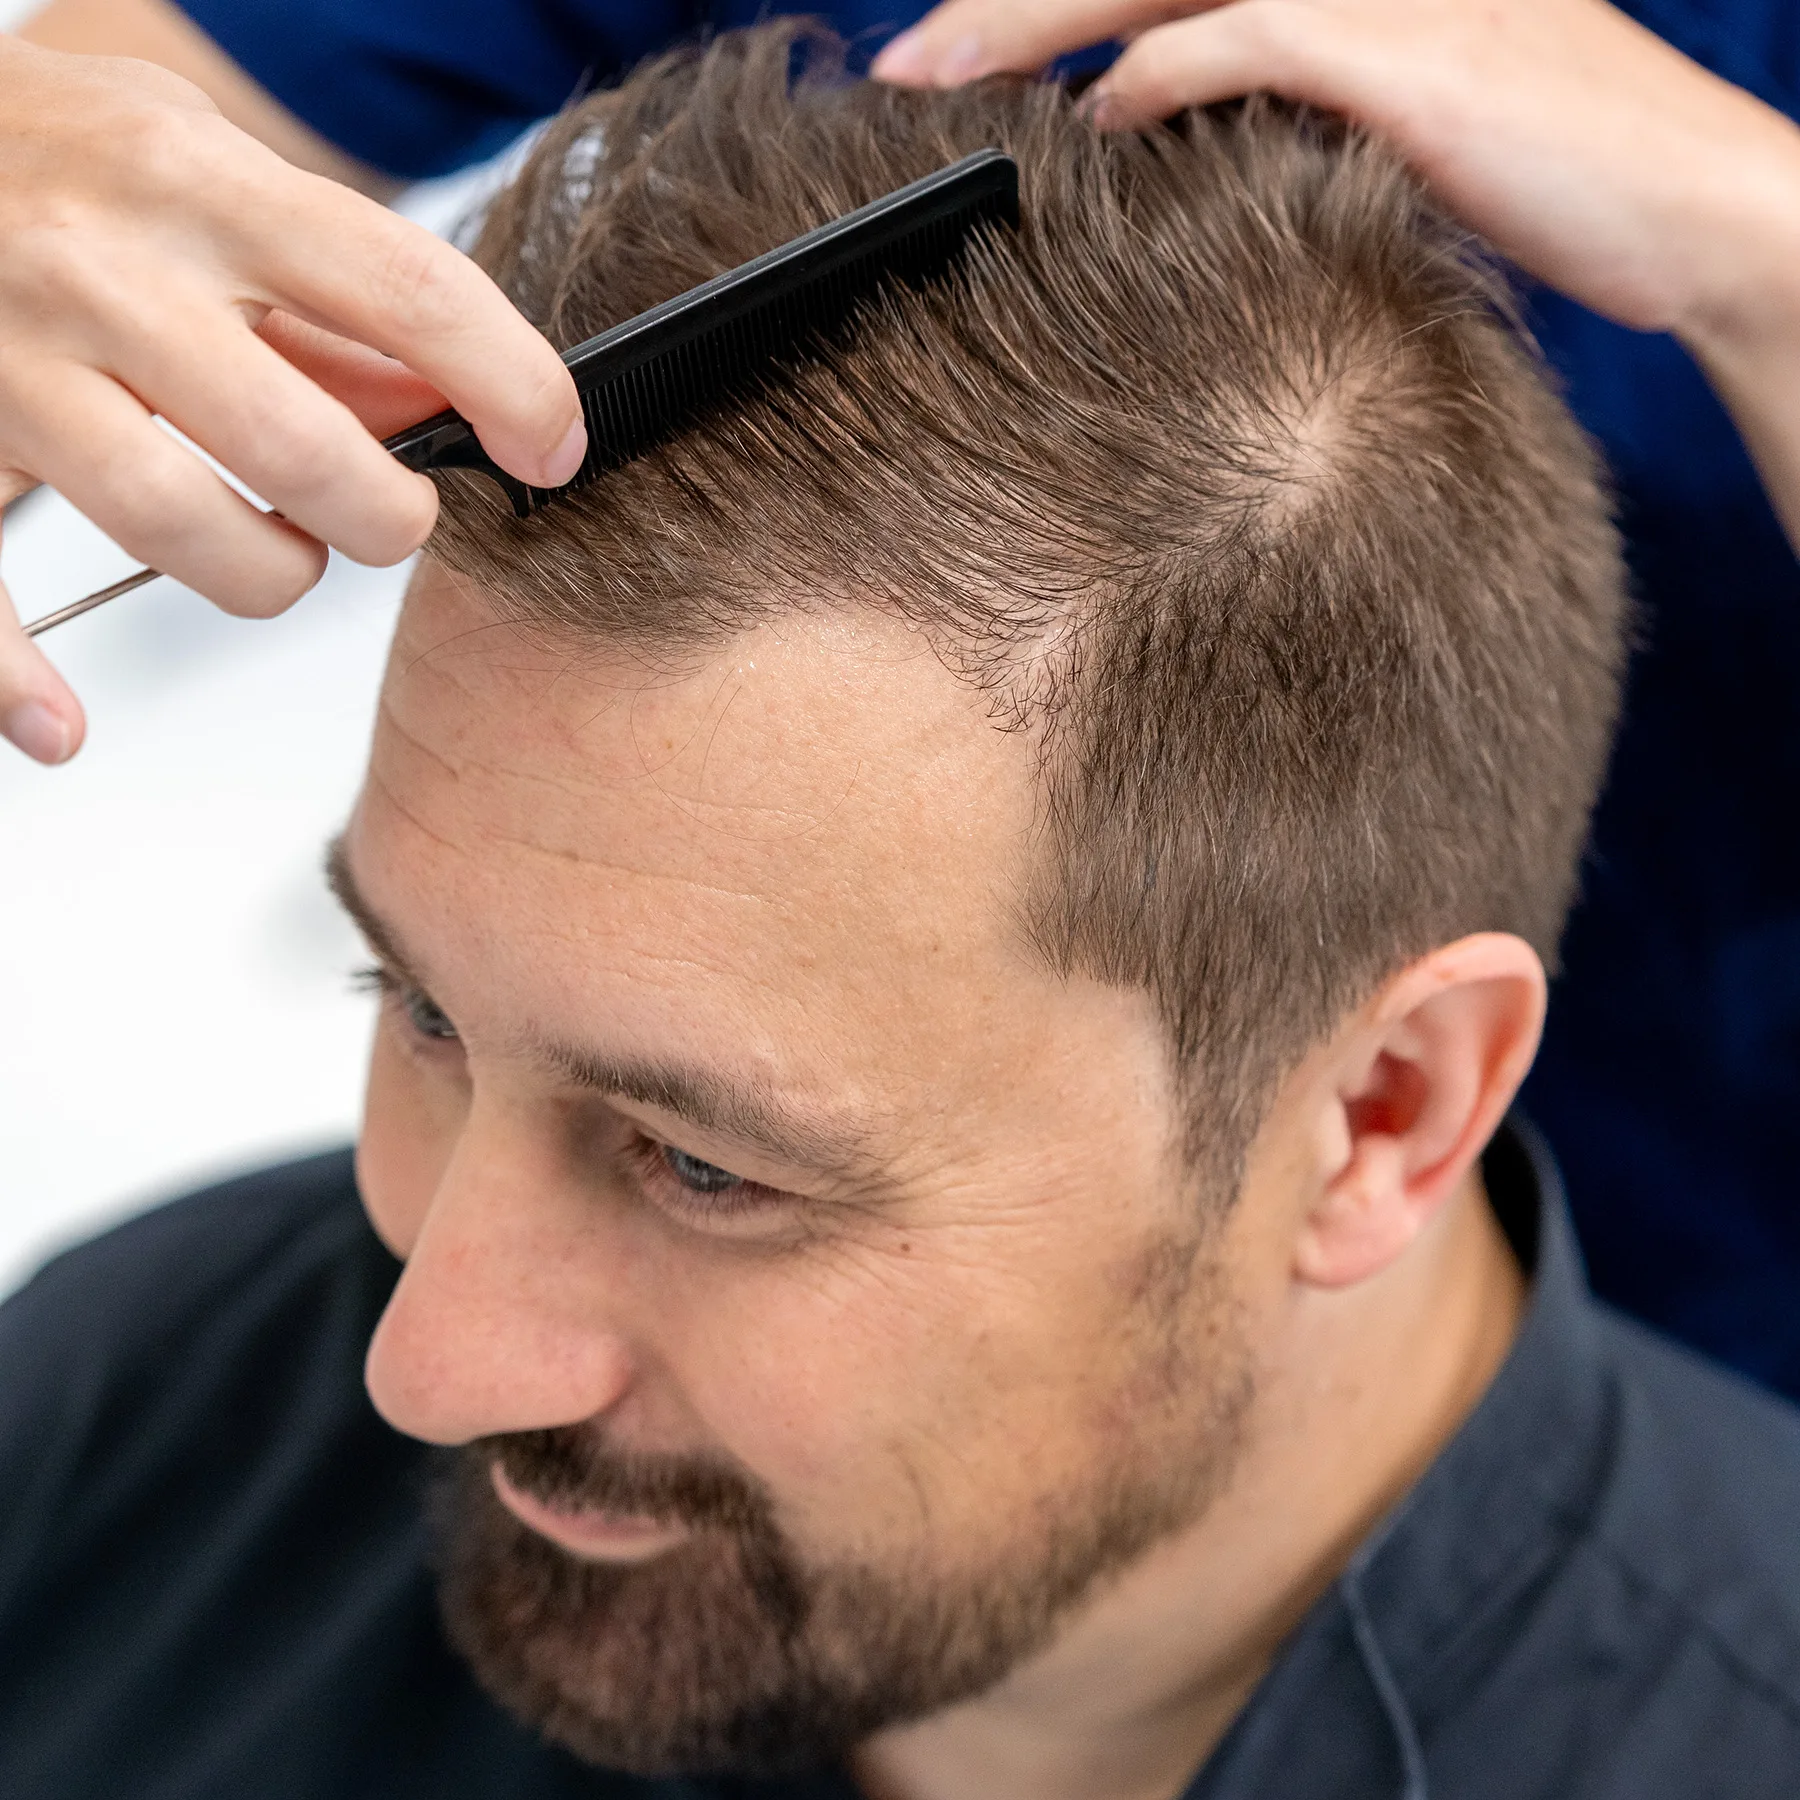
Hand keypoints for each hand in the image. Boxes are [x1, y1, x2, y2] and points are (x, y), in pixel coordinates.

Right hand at [0, 35, 584, 763]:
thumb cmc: (62, 151)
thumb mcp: (216, 174)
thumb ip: (336, 300)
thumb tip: (460, 407)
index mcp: (201, 186)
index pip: (413, 292)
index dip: (516, 388)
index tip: (552, 448)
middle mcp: (103, 266)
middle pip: (307, 450)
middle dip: (387, 516)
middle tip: (388, 512)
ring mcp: (8, 357)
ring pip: (183, 533)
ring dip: (265, 576)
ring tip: (273, 549)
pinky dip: (19, 679)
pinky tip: (63, 722)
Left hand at [876, 0, 1799, 553]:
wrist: (1692, 209)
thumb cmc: (1555, 176)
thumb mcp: (1401, 121)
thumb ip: (1288, 107)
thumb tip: (1160, 131)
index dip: (1057, 2)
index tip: (963, 53)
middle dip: (1007, 5)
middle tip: (905, 63)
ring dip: (1036, 27)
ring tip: (939, 85)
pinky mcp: (1402, 47)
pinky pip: (1236, 39)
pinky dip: (1153, 82)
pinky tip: (1093, 129)